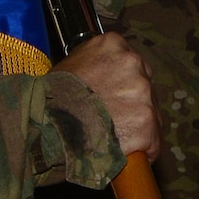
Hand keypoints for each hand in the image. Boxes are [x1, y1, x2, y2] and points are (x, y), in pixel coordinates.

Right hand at [54, 32, 158, 159]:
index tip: (116, 98)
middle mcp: (132, 63)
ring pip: (151, 114)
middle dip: (133, 104)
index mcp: (114, 45)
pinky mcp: (146, 123)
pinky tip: (124, 154)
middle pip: (146, 87)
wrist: (45, 122)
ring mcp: (142, 93)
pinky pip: (152, 141)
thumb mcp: (71, 65)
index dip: (125, 85)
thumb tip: (103, 80)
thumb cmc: (51, 96)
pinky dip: (142, 150)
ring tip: (113, 139)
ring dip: (138, 127)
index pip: (134, 65)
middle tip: (113, 119)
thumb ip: (96, 66)